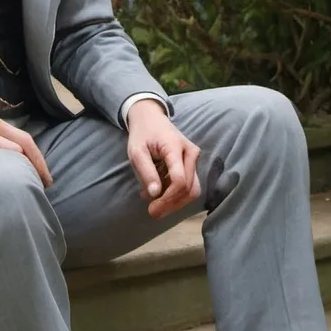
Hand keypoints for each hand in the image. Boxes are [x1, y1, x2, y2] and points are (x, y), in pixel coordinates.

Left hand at [126, 99, 200, 218]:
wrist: (150, 118)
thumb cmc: (142, 134)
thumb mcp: (136, 152)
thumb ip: (146, 172)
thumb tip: (155, 195)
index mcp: (175, 147)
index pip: (180, 180)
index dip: (168, 198)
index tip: (152, 208)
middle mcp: (190, 153)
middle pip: (189, 188)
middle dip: (172, 204)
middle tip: (153, 212)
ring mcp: (194, 158)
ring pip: (192, 189)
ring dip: (175, 201)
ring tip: (154, 203)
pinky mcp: (192, 163)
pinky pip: (189, 184)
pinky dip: (175, 194)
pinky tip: (158, 193)